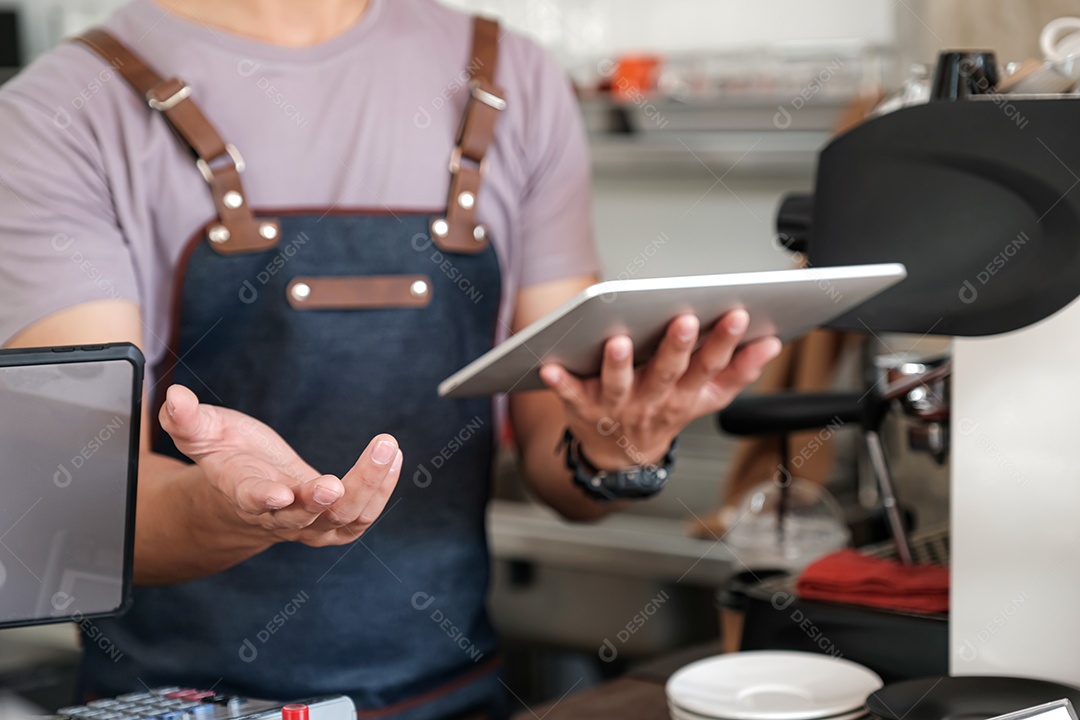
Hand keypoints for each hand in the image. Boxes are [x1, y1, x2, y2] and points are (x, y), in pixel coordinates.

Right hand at [159, 384, 401, 546]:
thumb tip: (174, 396)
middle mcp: (280, 516)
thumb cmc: (228, 459)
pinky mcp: (336, 520)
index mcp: (243, 493)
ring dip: (368, 487)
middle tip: (337, 481)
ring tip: (386, 449)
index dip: (264, 499)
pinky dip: (381, 490)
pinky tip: (393, 457)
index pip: (252, 500)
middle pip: (305, 516)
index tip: (278, 493)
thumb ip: (188, 420)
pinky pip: (363, 515)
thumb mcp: (203, 435)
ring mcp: (311, 522)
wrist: (246, 496)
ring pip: (343, 518)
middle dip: (322, 500)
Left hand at [539, 309, 780, 469]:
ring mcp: (617, 406)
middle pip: (667, 373)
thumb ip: (740, 372)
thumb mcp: (707, 400)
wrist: (619, 457)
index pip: (710, 366)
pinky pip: (570, 395)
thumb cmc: (664, 413)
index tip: (737, 314)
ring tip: (619, 341)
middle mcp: (653, 401)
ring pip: (619, 384)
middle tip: (684, 321)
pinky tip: (548, 366)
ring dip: (618, 365)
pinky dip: (559, 383)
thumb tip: (772, 344)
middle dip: (677, 347)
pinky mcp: (583, 408)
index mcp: (686, 394)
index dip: (725, 342)